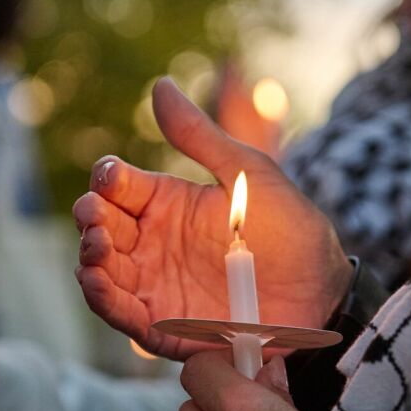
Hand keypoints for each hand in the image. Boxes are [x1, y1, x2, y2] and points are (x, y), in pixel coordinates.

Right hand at [73, 78, 351, 359]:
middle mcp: (153, 244)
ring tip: (97, 247)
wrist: (320, 291)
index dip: (107, 179)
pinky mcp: (164, 325)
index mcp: (167, 204)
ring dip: (90, 258)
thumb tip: (159, 85)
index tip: (110, 176)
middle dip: (90, 218)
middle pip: (101, 227)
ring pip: (102, 270)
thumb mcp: (246, 173)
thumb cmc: (290, 227)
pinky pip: (122, 314)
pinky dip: (104, 300)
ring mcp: (155, 285)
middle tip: (96, 216)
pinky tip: (98, 283)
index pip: (118, 186)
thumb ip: (200, 136)